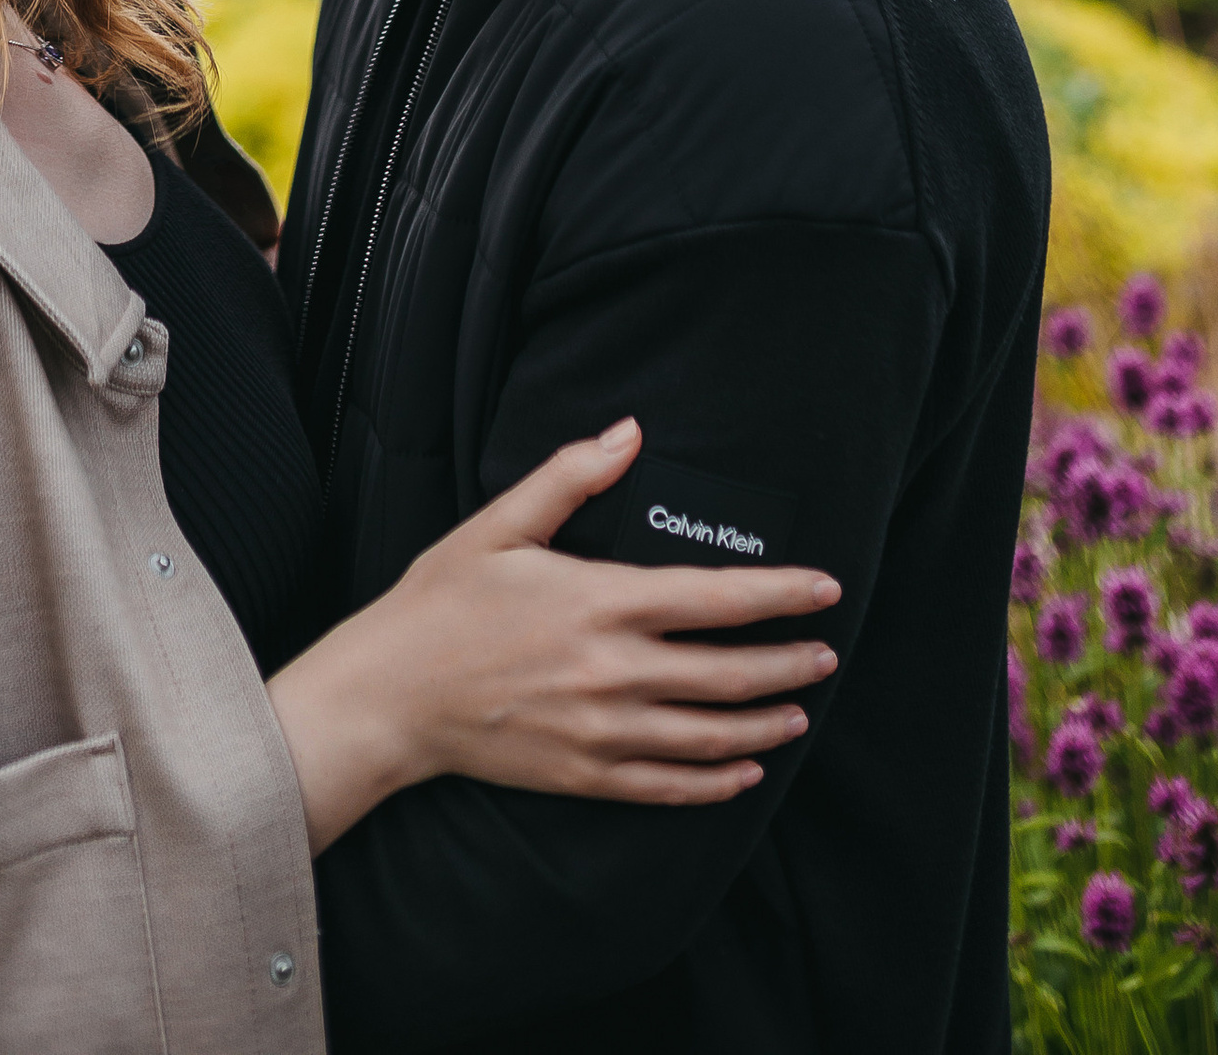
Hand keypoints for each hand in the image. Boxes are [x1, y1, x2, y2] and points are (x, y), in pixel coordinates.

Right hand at [267, 418, 841, 853]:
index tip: (825, 590)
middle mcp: (612, 671)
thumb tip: (629, 432)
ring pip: (709, 736)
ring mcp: (602, 731)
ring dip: (764, 724)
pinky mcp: (585, 775)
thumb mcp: (499, 524)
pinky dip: (717, 782)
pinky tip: (744, 772)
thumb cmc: (441, 602)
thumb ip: (570, 477)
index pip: (714, 597)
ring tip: (798, 711)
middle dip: (788, 662)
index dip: (779, 594)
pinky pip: (670, 786)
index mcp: (599, 601)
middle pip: (728, 673)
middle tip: (826, 654)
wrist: (391, 696)